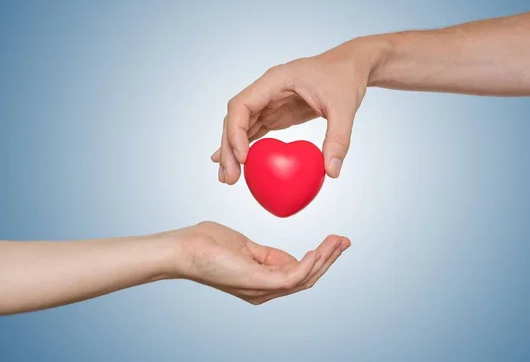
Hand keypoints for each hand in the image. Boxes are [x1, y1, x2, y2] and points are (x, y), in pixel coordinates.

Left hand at [166, 221, 350, 304]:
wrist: (184, 248)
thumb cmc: (207, 245)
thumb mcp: (245, 246)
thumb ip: (268, 254)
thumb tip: (290, 257)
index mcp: (262, 282)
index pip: (299, 274)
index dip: (320, 258)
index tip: (334, 239)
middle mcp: (265, 290)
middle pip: (307, 278)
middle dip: (329, 259)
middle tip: (344, 240)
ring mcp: (262, 288)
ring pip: (305, 278)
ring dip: (325, 259)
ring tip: (337, 241)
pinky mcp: (257, 281)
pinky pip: (292, 276)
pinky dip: (309, 263)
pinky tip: (318, 250)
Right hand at [211, 38, 380, 183]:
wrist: (351, 67)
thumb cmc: (345, 79)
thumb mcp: (344, 107)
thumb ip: (338, 138)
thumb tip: (331, 172)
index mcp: (275, 81)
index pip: (242, 104)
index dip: (236, 131)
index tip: (244, 158)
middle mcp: (266, 91)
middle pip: (235, 119)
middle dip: (229, 148)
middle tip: (231, 178)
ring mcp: (269, 103)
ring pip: (240, 127)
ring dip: (232, 152)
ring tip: (228, 179)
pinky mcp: (276, 114)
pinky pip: (254, 132)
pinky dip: (244, 148)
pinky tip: (237, 166)